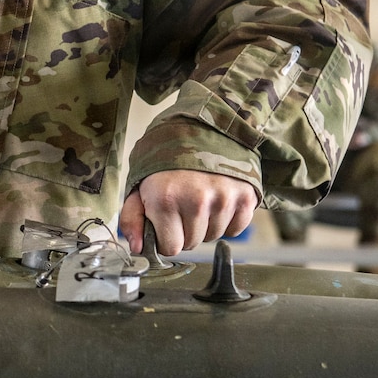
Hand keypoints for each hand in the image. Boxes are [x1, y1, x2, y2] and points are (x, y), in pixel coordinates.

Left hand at [118, 170, 256, 256]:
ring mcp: (223, 198)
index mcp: (166, 199)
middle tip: (182, 207)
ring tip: (199, 199)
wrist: (200, 128)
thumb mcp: (139, 186)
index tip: (166, 225)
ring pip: (213, 236)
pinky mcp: (245, 195)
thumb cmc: (166, 160)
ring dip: (206, 225)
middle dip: (185, 231)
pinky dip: (227, 220)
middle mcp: (196, 200)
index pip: (171, 248)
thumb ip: (132, 219)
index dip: (166, 239)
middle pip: (192, 243)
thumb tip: (138, 248)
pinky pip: (235, 228)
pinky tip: (217, 201)